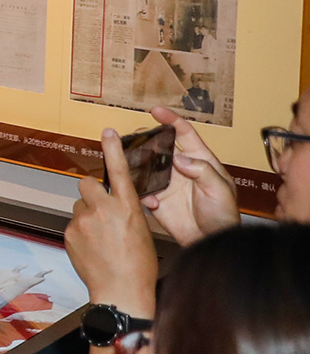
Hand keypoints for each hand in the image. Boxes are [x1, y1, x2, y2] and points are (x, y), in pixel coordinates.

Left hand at [67, 130, 162, 315]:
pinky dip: (80, 232)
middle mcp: (103, 209)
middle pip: (86, 184)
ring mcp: (82, 221)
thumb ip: (125, 211)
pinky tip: (92, 248)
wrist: (121, 290)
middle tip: (100, 208)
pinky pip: (72, 224)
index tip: (107, 131)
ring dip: (86, 215)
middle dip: (91, 192)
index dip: (113, 148)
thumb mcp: (142, 230)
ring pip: (79, 206)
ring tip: (100, 237)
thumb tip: (114, 205)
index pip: (119, 170)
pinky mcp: (69, 233)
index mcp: (127, 206)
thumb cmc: (139, 265)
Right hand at [145, 109, 240, 243]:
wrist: (212, 241)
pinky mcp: (157, 200)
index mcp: (200, 161)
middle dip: (146, 139)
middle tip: (134, 138)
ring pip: (146, 166)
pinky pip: (142, 191)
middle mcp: (181, 169)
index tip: (156, 111)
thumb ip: (203, 172)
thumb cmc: (224, 215)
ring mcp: (168, 184)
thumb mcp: (221, 190)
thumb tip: (180, 159)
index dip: (171, 121)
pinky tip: (149, 200)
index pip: (184, 134)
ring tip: (129, 163)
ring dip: (137, 164)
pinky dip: (140, 193)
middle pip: (160, 147)